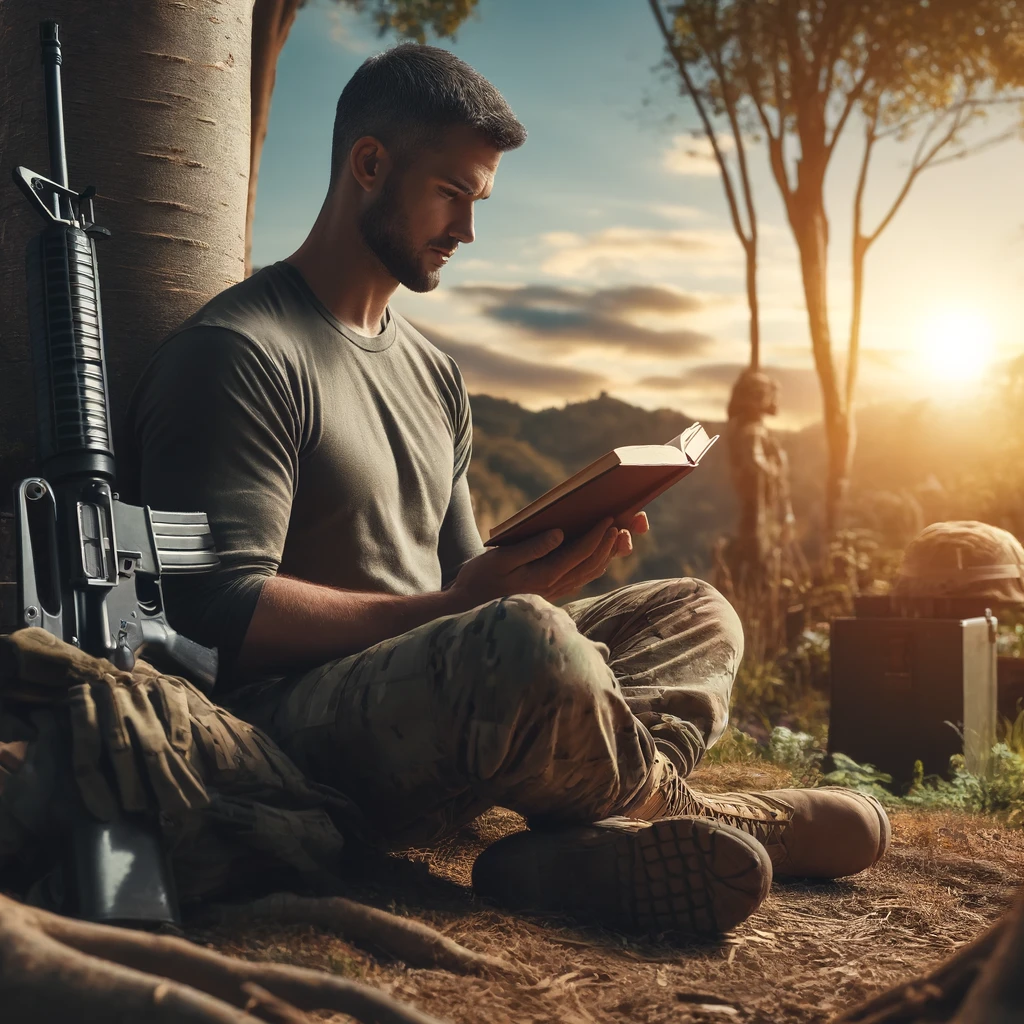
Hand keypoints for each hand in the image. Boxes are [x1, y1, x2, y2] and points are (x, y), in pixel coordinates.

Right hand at [451, 510, 649, 605]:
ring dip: (607, 554)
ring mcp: (554, 591)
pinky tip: (599, 553)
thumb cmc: (479, 580)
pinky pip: (580, 577)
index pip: (580, 553)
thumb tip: (559, 534)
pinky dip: (595, 563)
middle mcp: (554, 586)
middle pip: (592, 564)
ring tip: (619, 535)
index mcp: (544, 575)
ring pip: (590, 573)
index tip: (610, 519)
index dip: (598, 536)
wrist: (467, 608)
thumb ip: (531, 547)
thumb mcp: (500, 560)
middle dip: (610, 543)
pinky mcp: (550, 592)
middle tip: (625, 523)